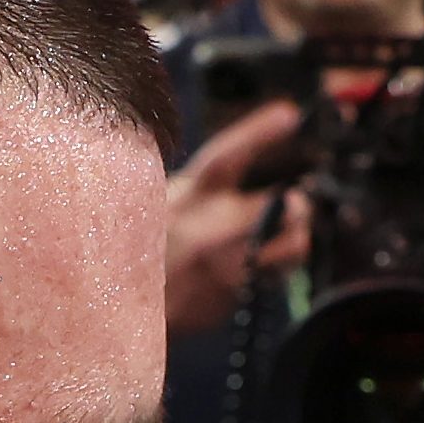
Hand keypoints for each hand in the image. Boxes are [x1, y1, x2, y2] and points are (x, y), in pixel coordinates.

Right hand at [165, 103, 312, 334]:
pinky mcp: (234, 296)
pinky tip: (262, 262)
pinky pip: (277, 276)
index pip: (226, 157)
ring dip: (296, 236)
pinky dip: (279, 266)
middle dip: (297, 204)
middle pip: (279, 206)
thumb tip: (248, 167)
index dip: (258, 132)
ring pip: (291, 244)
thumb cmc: (151, 247)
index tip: (289, 115)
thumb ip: (202, 185)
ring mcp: (224, 266)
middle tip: (296, 203)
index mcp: (188, 196)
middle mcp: (208, 229)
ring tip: (285, 235)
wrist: (126, 308)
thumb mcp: (165, 202)